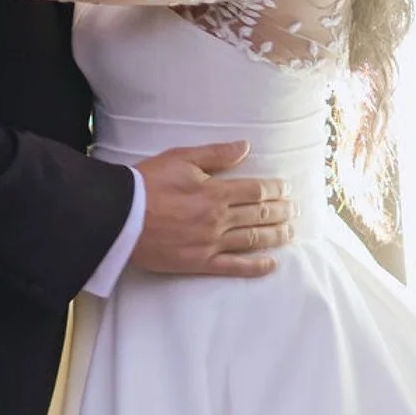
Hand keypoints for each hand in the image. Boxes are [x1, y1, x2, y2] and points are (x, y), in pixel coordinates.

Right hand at [131, 142, 294, 278]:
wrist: (120, 216)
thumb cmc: (148, 182)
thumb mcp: (181, 158)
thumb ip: (216, 154)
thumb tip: (245, 146)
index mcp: (215, 191)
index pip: (256, 190)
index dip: (275, 189)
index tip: (286, 188)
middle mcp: (218, 219)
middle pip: (260, 215)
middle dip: (281, 211)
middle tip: (295, 209)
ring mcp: (211, 243)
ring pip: (253, 239)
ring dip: (276, 235)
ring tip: (291, 231)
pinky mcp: (200, 262)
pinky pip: (234, 267)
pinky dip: (256, 266)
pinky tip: (272, 264)